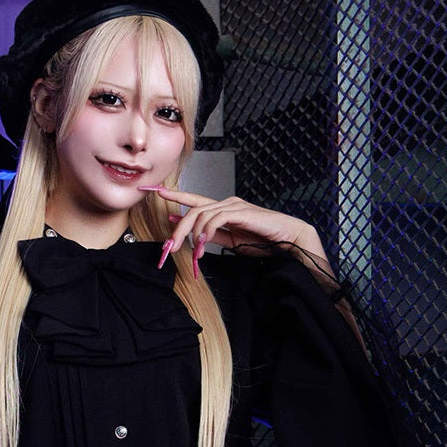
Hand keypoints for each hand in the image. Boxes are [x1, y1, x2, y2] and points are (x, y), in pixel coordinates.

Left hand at [143, 185, 331, 276]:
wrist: (288, 240)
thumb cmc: (263, 240)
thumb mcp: (231, 241)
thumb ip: (212, 235)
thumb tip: (192, 233)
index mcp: (223, 209)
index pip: (195, 200)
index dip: (176, 196)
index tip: (157, 194)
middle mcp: (227, 203)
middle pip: (193, 209)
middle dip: (179, 228)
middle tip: (170, 246)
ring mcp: (234, 205)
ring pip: (202, 214)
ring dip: (193, 235)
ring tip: (195, 253)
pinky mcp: (242, 211)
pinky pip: (216, 218)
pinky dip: (207, 231)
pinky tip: (205, 244)